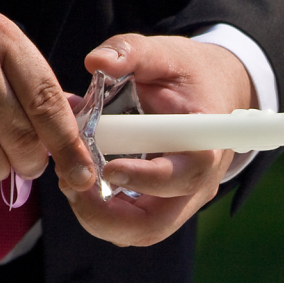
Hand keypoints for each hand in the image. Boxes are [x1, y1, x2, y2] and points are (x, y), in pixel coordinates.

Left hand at [61, 34, 254, 245]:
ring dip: (97, 216)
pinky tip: (81, 179)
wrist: (213, 92)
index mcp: (205, 144)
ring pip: (138, 232)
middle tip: (71, 185)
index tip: (109, 168)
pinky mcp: (162, 205)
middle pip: (155, 224)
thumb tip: (96, 62)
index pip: (183, 175)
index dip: (146, 179)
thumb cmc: (188, 74)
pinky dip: (100, 211)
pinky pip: (130, 224)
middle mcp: (197, 183)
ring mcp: (180, 199)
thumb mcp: (164, 53)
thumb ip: (131, 51)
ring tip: (70, 180)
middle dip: (106, 216)